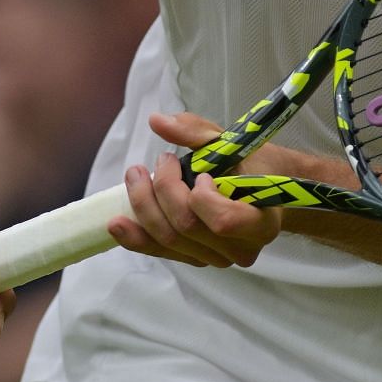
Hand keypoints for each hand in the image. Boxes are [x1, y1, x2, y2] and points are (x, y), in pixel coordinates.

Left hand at [105, 111, 326, 268]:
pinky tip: (116, 224)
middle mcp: (241, 249)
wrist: (265, 186)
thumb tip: (157, 121)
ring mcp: (217, 258)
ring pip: (169, 240)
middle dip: (163, 190)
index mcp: (261, 222)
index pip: (222, 221)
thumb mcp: (231, 141)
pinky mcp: (197, 259)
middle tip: (160, 161)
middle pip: (187, 227)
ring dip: (144, 206)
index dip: (202, 198)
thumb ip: (195, 132)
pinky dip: (136, 237)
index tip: (201, 173)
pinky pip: (161, 252)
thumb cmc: (251, 162)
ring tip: (135, 177)